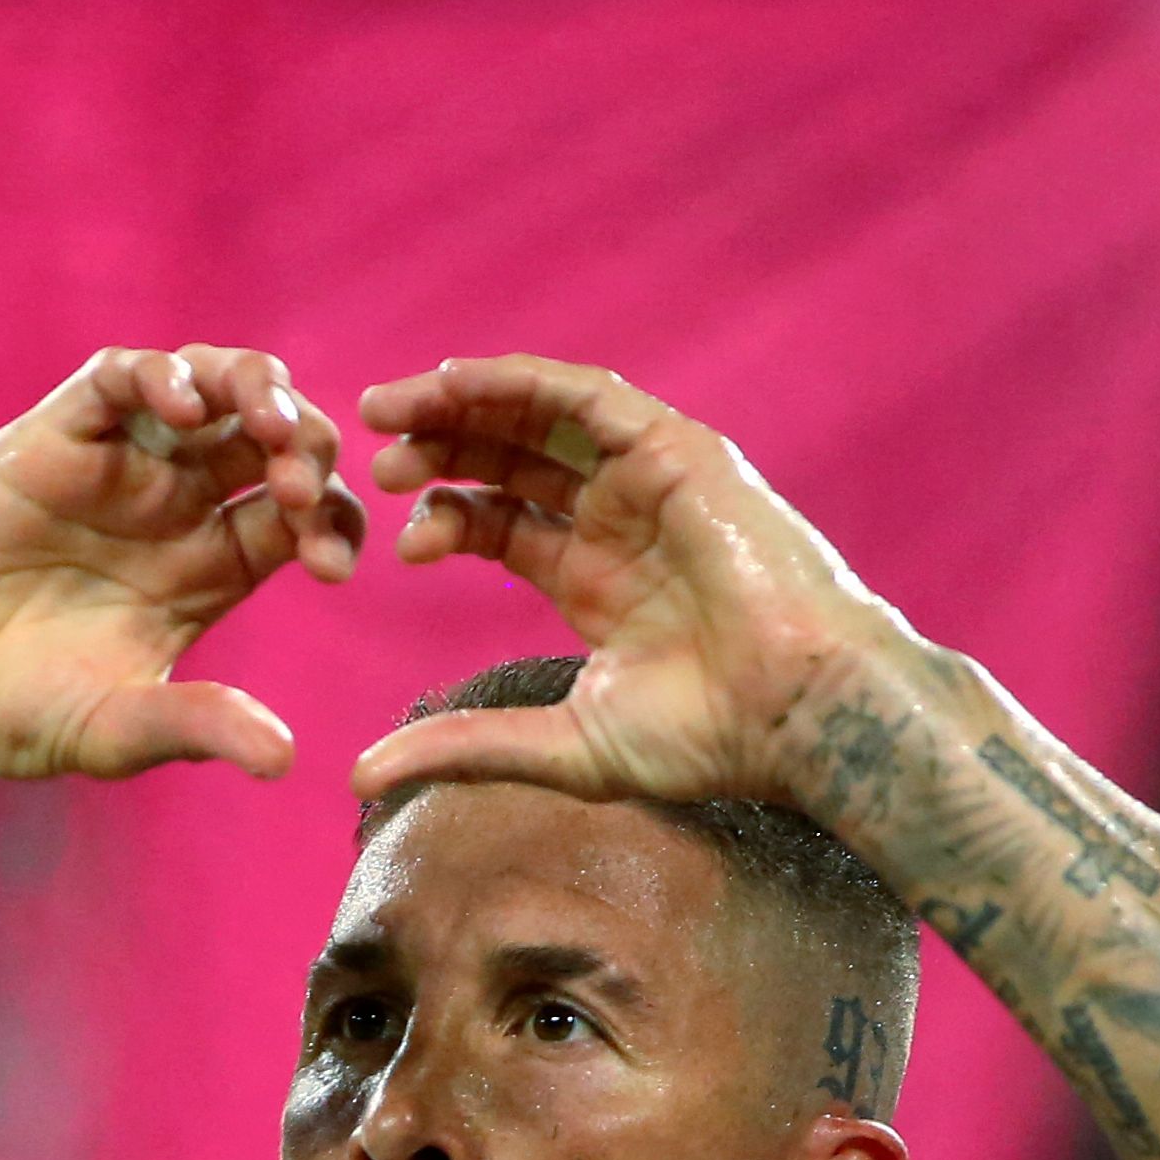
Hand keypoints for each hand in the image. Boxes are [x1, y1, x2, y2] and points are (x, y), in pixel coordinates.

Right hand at [0, 345, 366, 789]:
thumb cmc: (14, 715)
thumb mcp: (118, 730)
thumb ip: (197, 727)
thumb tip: (284, 762)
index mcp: (211, 568)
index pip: (303, 516)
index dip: (331, 524)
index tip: (331, 566)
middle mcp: (176, 506)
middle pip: (272, 437)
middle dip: (307, 443)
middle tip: (304, 482)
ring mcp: (119, 464)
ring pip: (211, 387)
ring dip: (253, 389)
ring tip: (267, 425)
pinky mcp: (55, 436)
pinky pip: (119, 379)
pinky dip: (158, 376)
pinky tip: (183, 405)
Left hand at [344, 354, 932, 817]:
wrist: (802, 711)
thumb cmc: (708, 739)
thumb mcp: (561, 745)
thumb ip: (462, 748)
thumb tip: (357, 778)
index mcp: (598, 579)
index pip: (502, 521)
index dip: (442, 515)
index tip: (390, 537)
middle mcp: (622, 521)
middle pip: (511, 460)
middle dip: (439, 450)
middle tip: (371, 458)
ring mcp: (652, 480)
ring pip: (541, 417)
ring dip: (464, 404)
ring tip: (389, 410)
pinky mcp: (678, 451)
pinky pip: (586, 395)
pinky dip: (518, 381)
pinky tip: (454, 381)